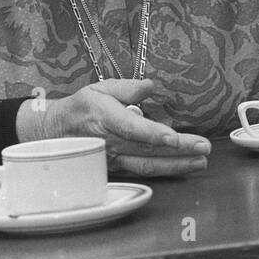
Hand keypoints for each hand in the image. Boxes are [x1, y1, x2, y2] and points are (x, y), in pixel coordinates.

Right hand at [17, 79, 209, 176]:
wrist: (55, 133)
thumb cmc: (81, 108)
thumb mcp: (99, 88)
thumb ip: (126, 88)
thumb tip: (149, 86)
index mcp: (105, 117)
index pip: (132, 128)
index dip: (153, 134)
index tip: (174, 137)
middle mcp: (110, 142)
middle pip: (147, 148)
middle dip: (178, 150)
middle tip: (203, 148)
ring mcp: (112, 160)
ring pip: (147, 165)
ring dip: (176, 165)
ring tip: (200, 162)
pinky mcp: (116, 170)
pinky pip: (143, 171)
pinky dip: (164, 171)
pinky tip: (183, 168)